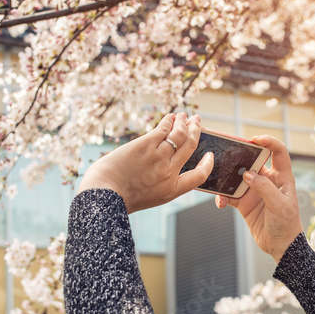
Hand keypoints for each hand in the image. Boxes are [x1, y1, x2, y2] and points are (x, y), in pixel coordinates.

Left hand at [77, 111, 213, 213]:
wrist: (105, 193)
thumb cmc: (121, 197)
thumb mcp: (149, 197)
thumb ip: (161, 183)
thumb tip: (165, 164)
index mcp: (172, 189)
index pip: (199, 176)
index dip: (207, 165)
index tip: (209, 156)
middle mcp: (170, 171)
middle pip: (190, 146)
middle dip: (196, 131)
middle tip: (197, 122)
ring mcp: (159, 156)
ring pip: (179, 134)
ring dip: (184, 122)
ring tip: (184, 116)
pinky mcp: (146, 144)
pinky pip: (163, 128)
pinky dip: (169, 120)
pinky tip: (170, 116)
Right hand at [214, 134, 302, 262]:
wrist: (280, 246)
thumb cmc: (287, 224)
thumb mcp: (280, 205)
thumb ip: (264, 188)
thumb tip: (247, 174)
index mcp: (282, 177)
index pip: (278, 152)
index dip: (269, 141)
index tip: (254, 139)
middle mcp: (267, 181)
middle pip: (253, 160)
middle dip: (240, 156)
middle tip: (228, 154)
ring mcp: (254, 191)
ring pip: (237, 177)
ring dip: (227, 178)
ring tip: (218, 180)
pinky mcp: (244, 203)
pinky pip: (229, 195)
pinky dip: (222, 197)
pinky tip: (220, 203)